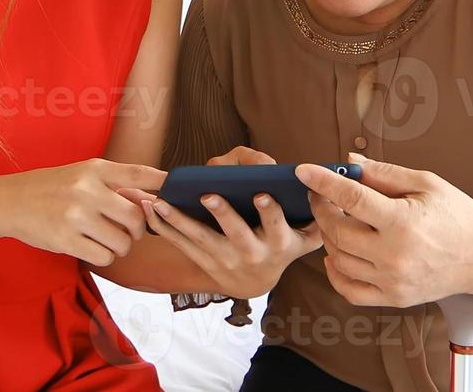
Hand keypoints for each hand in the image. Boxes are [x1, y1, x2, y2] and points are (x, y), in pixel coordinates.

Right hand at [0, 158, 166, 266]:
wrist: (8, 201)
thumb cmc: (51, 188)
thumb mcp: (80, 175)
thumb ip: (112, 185)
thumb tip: (150, 200)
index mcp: (94, 169)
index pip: (139, 173)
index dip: (163, 183)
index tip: (178, 190)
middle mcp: (88, 189)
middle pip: (137, 217)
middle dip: (138, 230)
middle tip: (127, 232)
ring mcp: (76, 215)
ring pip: (123, 241)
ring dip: (121, 247)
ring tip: (106, 240)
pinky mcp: (66, 240)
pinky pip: (104, 256)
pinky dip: (103, 256)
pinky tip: (92, 248)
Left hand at [143, 145, 323, 298]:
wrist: (255, 283)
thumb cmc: (282, 245)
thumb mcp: (304, 234)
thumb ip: (316, 215)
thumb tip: (323, 190)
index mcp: (278, 243)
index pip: (277, 227)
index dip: (270, 213)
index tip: (262, 195)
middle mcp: (251, 254)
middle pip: (236, 234)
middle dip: (223, 214)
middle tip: (209, 194)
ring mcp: (224, 261)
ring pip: (200, 239)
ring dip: (178, 220)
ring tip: (161, 201)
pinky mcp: (202, 262)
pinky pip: (180, 244)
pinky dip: (163, 227)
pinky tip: (149, 209)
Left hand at [295, 153, 472, 307]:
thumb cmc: (457, 215)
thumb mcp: (426, 183)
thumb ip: (384, 174)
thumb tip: (348, 163)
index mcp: (403, 222)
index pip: (351, 199)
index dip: (323, 182)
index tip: (304, 171)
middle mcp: (395, 255)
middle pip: (338, 231)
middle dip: (322, 208)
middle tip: (321, 195)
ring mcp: (393, 281)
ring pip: (339, 259)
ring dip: (329, 237)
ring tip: (336, 220)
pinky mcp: (394, 298)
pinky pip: (349, 290)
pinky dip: (335, 272)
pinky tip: (337, 254)